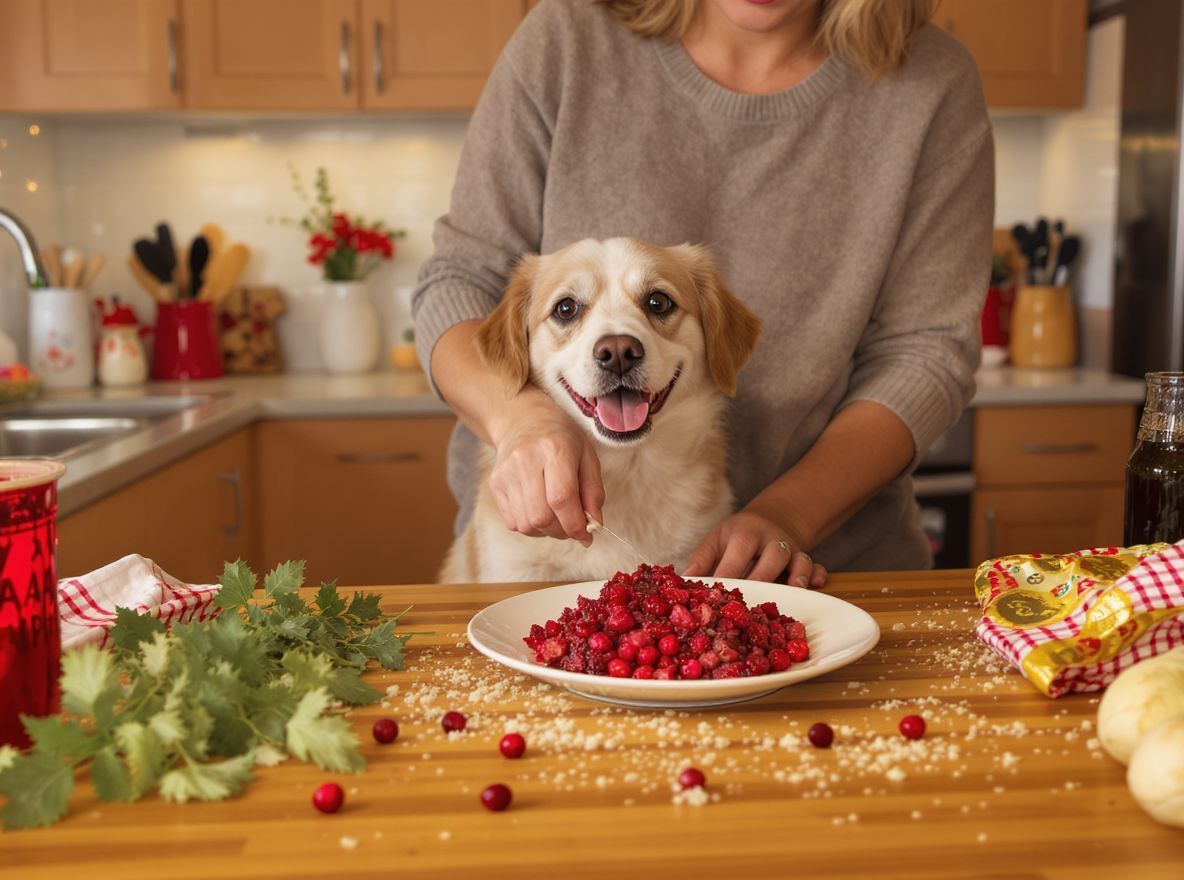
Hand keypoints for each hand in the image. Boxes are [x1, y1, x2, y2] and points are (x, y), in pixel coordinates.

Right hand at [488, 388, 604, 543]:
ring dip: (547, 531)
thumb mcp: (587, 456)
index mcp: (554, 449)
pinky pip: (513, 522)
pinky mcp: (495, 484)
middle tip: (572, 527)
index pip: (561, 499)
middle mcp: (526, 460)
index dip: (575, 525)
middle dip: (562, 531)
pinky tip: (540, 512)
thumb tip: (594, 523)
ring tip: (557, 519)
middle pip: (542, 516)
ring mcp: (506, 473)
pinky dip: (531, 527)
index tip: (586, 535)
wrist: (523, 419)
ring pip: (526, 524)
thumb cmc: (561, 438)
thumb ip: (594, 491)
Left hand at [683, 510, 827, 585]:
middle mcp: (770, 539)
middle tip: (753, 601)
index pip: (737, 553)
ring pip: (799, 560)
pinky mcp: (805, 558)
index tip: (719, 595)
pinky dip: (818, 574)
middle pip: (771, 555)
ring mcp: (790, 549)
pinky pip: (817, 566)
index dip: (729, 574)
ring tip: (794, 589)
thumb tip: (683, 582)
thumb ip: (702, 560)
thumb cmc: (735, 537)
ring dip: (798, 575)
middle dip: (764, 577)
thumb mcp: (716, 539)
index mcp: (744, 533)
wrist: (769, 520)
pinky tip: (817, 584)